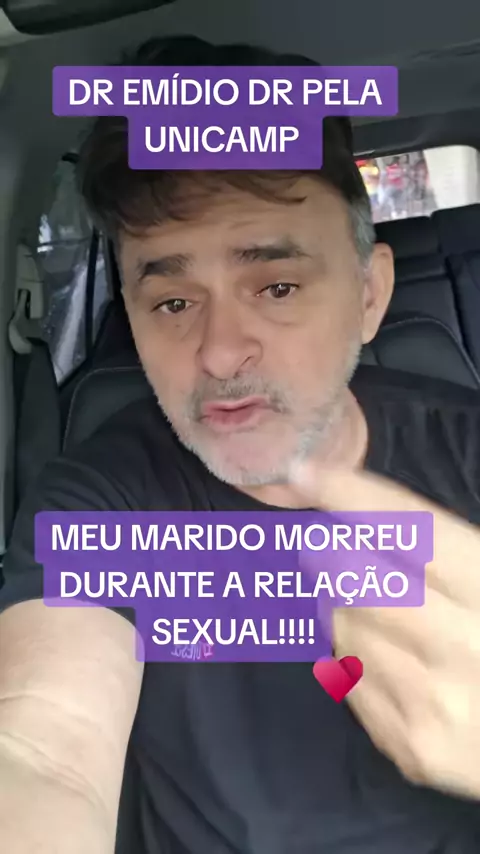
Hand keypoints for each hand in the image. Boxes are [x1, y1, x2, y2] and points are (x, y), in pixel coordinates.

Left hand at [291, 465, 479, 799]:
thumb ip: (446, 553)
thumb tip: (362, 519)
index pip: (412, 531)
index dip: (354, 497)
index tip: (306, 473)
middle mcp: (463, 650)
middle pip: (357, 580)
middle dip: (327, 551)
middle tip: (319, 541)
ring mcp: (433, 706)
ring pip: (344, 628)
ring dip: (341, 606)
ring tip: (370, 607)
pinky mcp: (411, 749)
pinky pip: (351, 679)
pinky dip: (354, 656)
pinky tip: (385, 655)